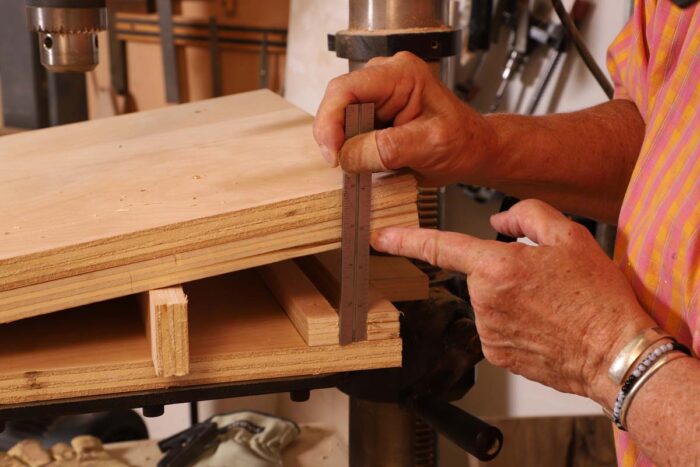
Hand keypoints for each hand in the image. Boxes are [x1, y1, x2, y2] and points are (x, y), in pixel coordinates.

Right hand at [312, 52, 497, 185]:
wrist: (474, 152)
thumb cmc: (464, 142)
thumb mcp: (429, 145)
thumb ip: (389, 148)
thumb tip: (348, 156)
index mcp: (400, 74)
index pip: (346, 88)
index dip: (330, 121)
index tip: (333, 155)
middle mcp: (384, 78)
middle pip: (337, 103)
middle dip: (335, 137)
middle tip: (345, 166)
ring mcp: (377, 96)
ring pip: (340, 119)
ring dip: (343, 146)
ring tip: (362, 166)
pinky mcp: (374, 114)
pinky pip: (349, 131)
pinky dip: (350, 151)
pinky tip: (365, 163)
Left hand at [371, 199, 655, 405]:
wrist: (616, 354)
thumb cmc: (597, 299)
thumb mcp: (570, 237)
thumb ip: (528, 216)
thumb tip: (500, 222)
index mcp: (498, 267)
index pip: (439, 246)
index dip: (404, 240)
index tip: (379, 237)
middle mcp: (485, 300)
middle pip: (479, 273)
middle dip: (503, 271)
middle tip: (544, 281)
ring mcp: (488, 331)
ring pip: (488, 301)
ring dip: (510, 299)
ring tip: (549, 306)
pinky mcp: (496, 354)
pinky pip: (495, 327)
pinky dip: (514, 323)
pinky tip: (542, 324)